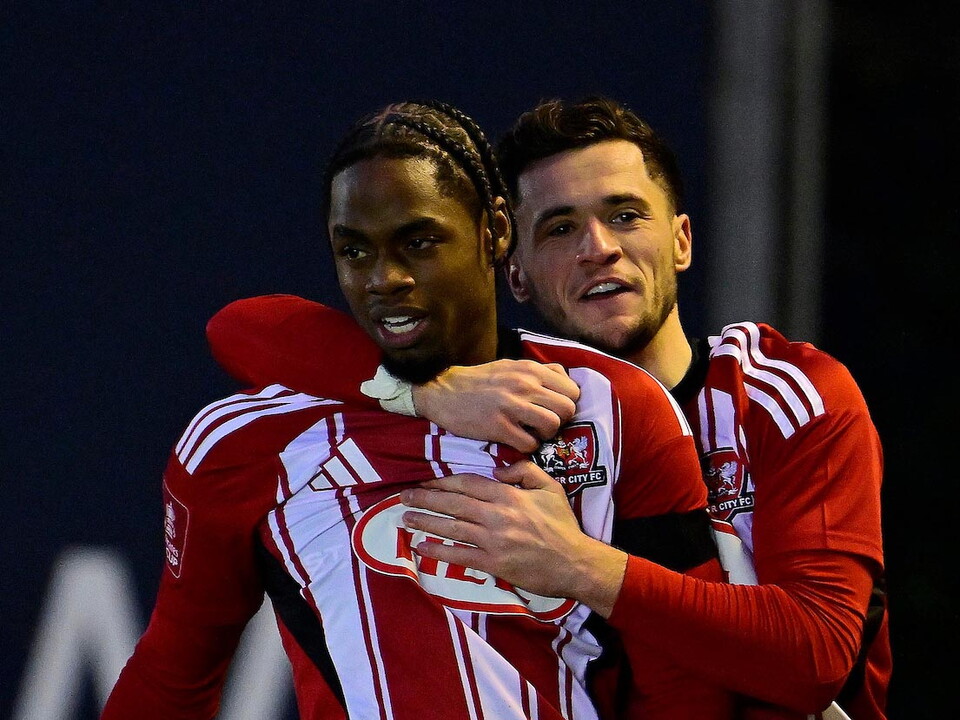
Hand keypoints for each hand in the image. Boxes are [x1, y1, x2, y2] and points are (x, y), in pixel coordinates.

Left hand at [400, 461, 625, 616]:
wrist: (574, 562)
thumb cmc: (563, 524)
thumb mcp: (550, 487)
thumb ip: (524, 471)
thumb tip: (497, 471)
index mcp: (507, 495)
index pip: (467, 484)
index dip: (443, 483)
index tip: (425, 482)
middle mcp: (496, 514)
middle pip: (453, 503)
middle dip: (425, 499)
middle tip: (404, 497)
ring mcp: (492, 540)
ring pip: (451, 527)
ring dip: (426, 522)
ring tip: (405, 518)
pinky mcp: (493, 563)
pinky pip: (459, 555)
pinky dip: (438, 550)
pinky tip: (422, 546)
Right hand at [411, 360, 580, 451]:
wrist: (442, 392)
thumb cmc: (479, 381)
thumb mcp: (511, 366)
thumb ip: (539, 372)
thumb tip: (565, 377)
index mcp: (530, 369)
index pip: (572, 389)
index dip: (567, 403)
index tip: (554, 410)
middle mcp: (525, 385)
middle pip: (567, 408)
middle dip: (560, 421)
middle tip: (544, 424)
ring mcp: (511, 406)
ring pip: (552, 425)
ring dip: (545, 435)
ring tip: (532, 433)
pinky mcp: (498, 427)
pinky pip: (529, 444)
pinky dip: (527, 447)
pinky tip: (517, 441)